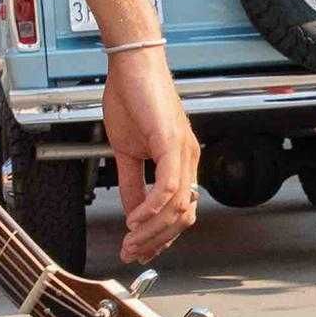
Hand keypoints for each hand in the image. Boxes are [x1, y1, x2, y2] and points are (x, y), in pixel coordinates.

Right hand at [103, 50, 200, 264]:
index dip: (161, 236)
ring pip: (177, 206)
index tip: (139, 250)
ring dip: (152, 230)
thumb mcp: (127, 151)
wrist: (131, 64)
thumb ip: (132, 184)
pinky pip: (168, 185)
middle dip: (156, 240)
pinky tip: (136, 218)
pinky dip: (151, 208)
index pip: (180, 210)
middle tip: (132, 252)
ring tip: (130, 239)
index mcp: (180, 161)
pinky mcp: (171, 142)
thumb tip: (132, 213)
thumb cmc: (132, 98)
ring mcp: (183, 151)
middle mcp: (188, 158)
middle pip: (183, 216)